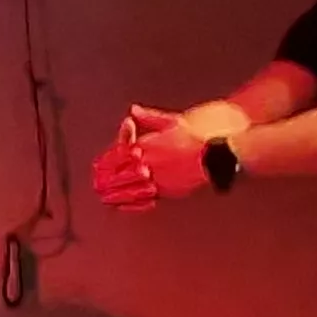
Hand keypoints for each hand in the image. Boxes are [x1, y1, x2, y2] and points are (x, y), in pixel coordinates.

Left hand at [92, 104, 209, 211]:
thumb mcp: (172, 121)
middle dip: (108, 179)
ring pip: (130, 187)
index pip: (120, 153)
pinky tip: (125, 206)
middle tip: (97, 185)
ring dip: (116, 193)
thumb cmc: (198, 134)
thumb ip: (150, 118)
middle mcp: (150, 161)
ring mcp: (159, 177)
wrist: (219, 151)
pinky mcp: (169, 190)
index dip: (108, 161)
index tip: (99, 166)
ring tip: (105, 198)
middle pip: (122, 172)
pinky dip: (133, 203)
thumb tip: (134, 110)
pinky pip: (146, 198)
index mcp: (148, 143)